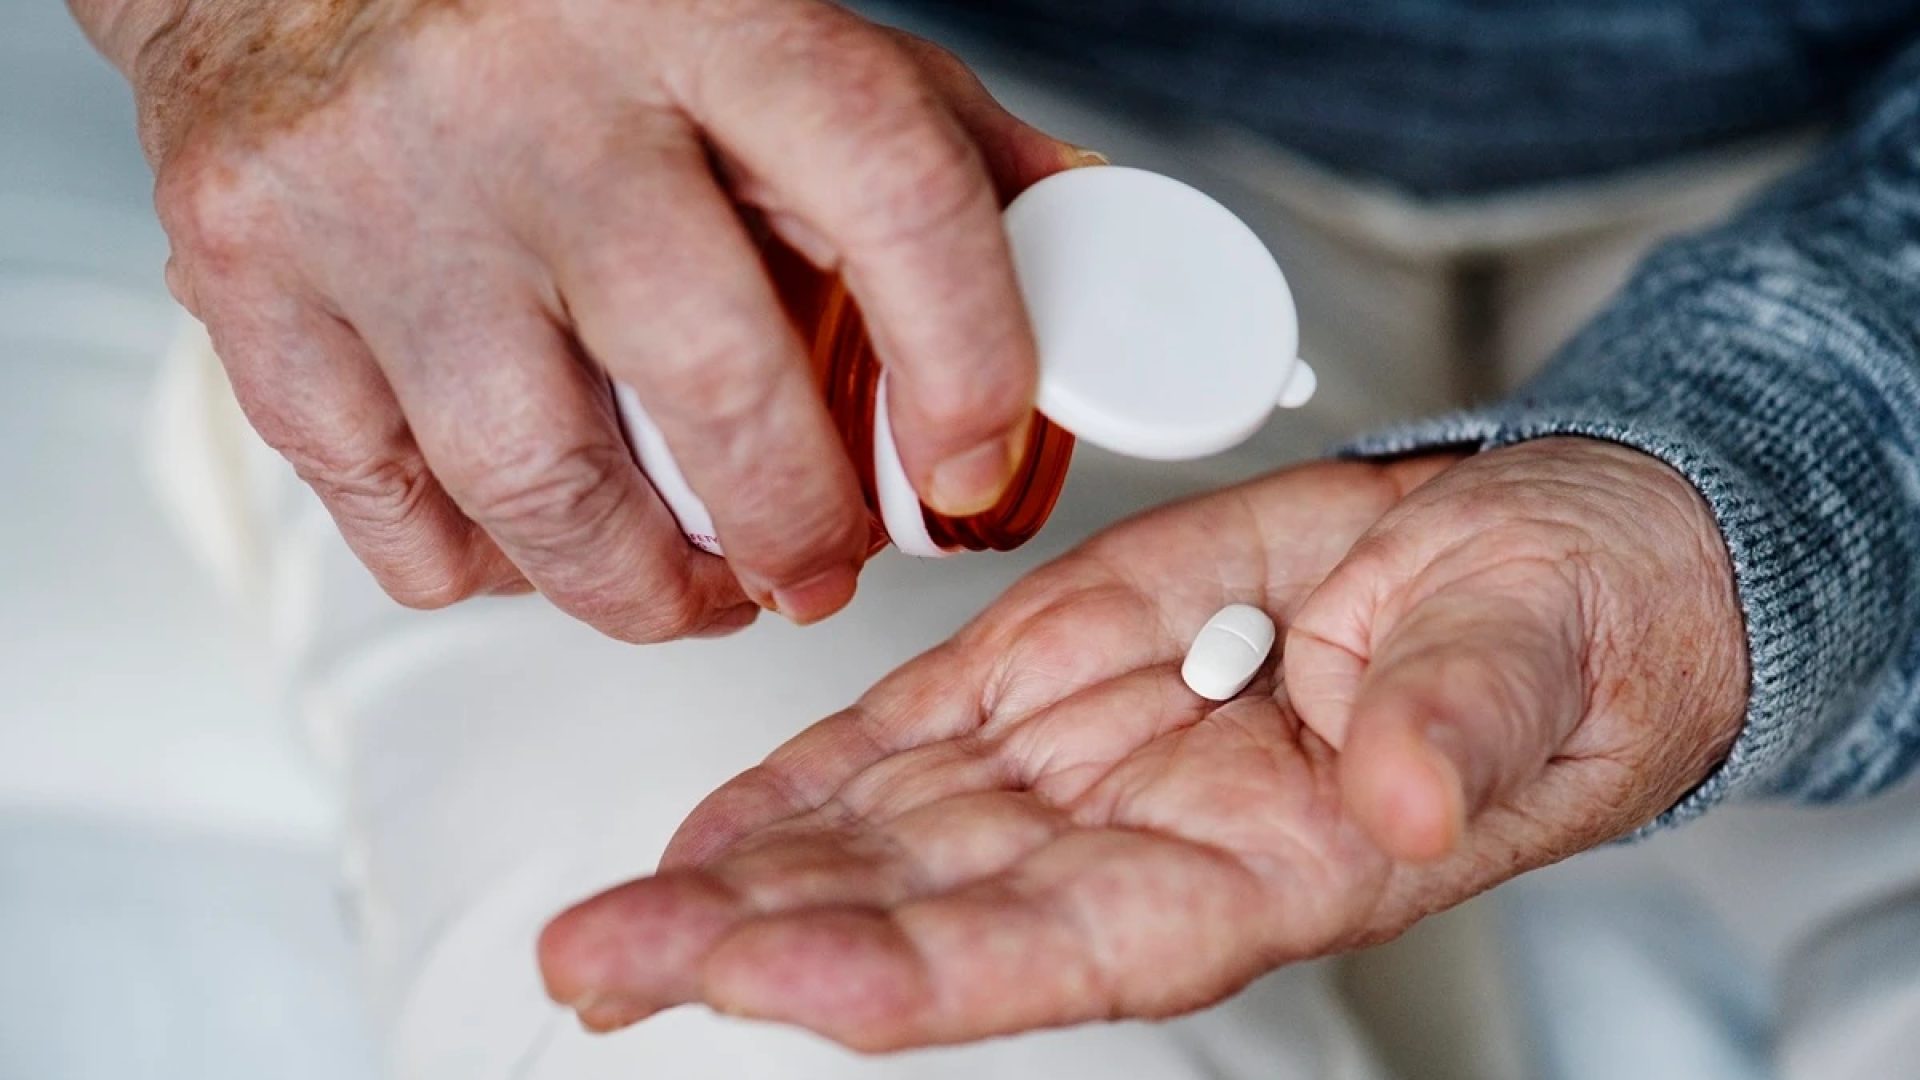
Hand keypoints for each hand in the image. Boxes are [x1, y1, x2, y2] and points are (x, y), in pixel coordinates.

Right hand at [122, 0, 1084, 637]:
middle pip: (710, 380)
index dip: (966, 362)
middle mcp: (531, 97)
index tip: (971, 471)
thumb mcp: (770, 20)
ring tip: (699, 589)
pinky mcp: (256, 279)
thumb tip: (1076, 253)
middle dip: (796, 527)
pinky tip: (534, 542)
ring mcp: (377, 195)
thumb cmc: (561, 5)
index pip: (889, 191)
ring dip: (647, 589)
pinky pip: (391, 507)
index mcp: (700, 8)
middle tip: (820, 569)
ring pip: (540, 485)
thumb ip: (925, 135)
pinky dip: (482, 565)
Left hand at [536, 439, 1748, 1048]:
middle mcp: (1143, 842)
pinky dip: (803, 782)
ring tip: (608, 918)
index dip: (918, 968)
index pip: (1064, 950)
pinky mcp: (1056, 675)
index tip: (779, 975)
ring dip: (741, 878)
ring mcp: (1085, 764)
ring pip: (886, 840)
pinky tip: (706, 829)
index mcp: (1263, 867)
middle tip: (607, 957)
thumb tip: (1410, 791)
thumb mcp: (1540, 658)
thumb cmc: (1556, 630)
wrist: (1525, 567)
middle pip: (925, 913)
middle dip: (761, 942)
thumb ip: (1463, 726)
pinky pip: (909, 742)